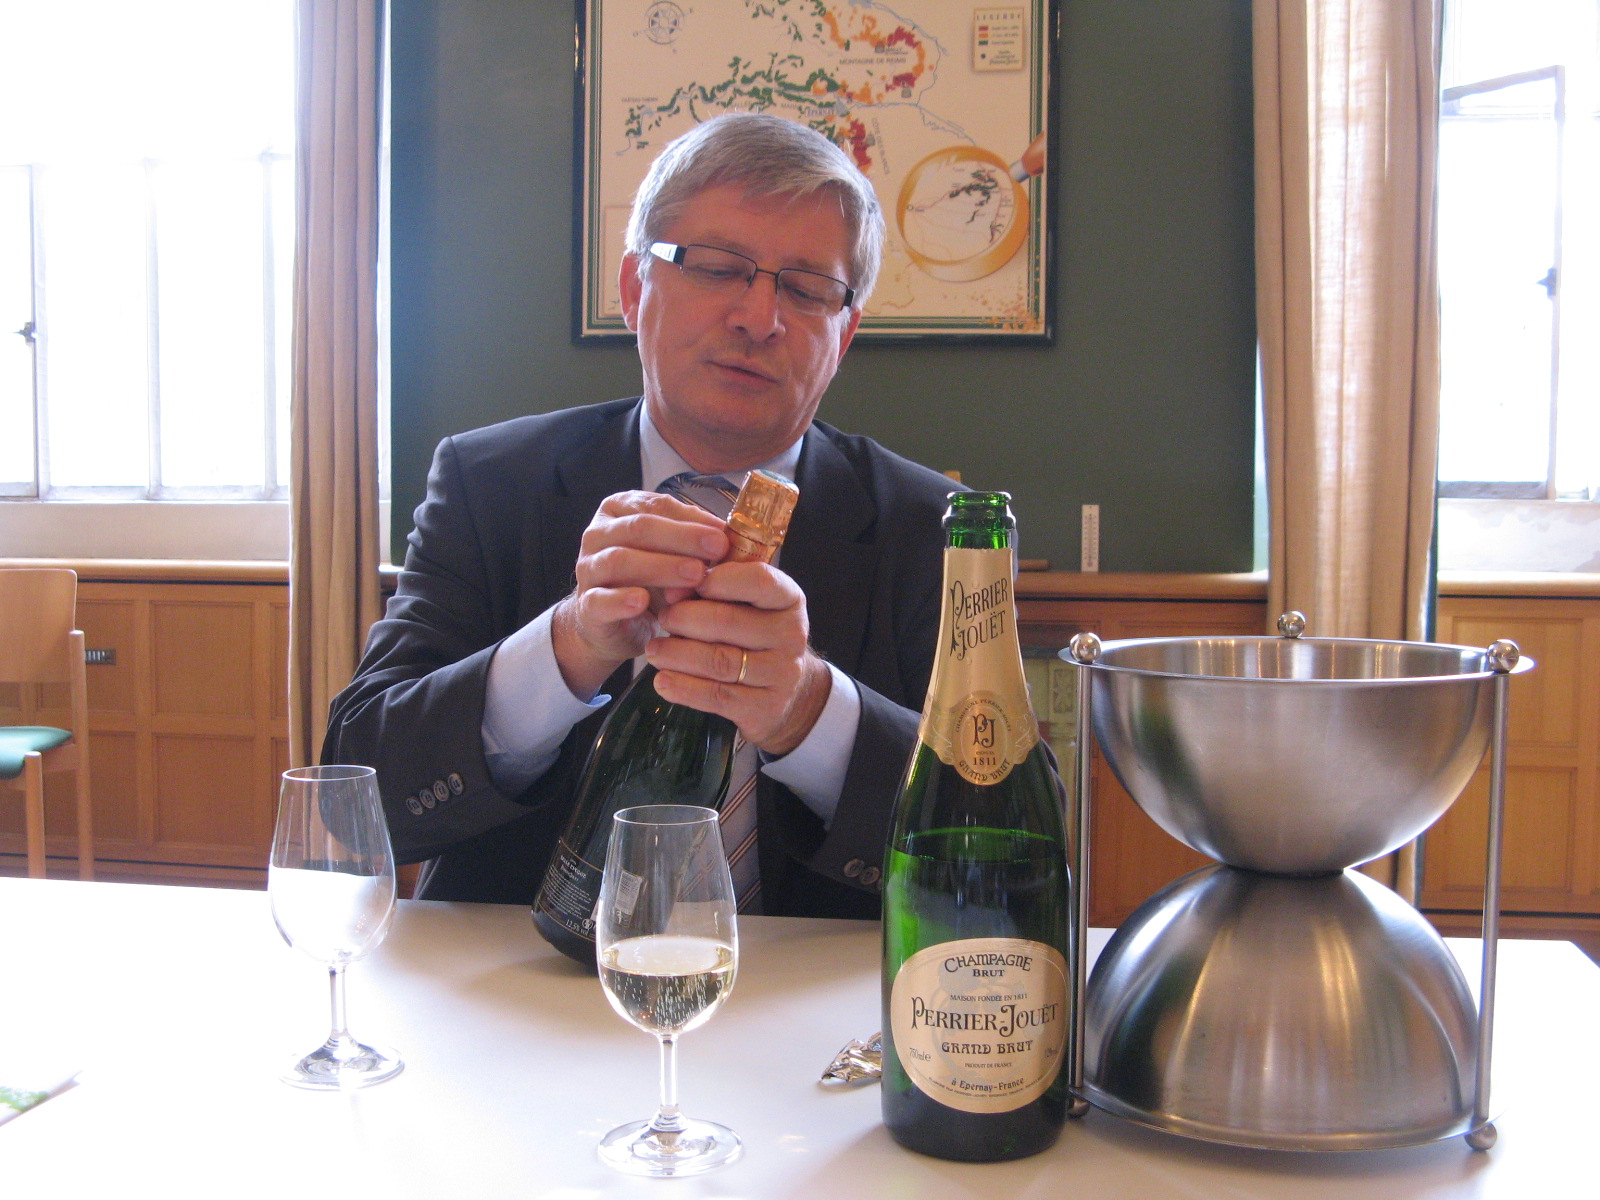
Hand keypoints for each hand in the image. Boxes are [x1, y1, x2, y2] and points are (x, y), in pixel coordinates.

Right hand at [551, 490, 729, 698]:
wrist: (614, 624)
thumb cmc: (650, 581)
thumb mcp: (674, 555)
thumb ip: (695, 541)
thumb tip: (728, 534)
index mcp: (621, 510)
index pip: (656, 505)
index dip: (692, 518)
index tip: (724, 533)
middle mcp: (599, 534)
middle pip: (639, 528)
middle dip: (682, 538)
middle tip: (717, 549)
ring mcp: (588, 568)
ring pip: (620, 560)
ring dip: (661, 566)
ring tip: (694, 575)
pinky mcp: (586, 605)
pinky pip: (600, 600)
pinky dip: (621, 600)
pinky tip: (642, 601)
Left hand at [645, 560, 831, 755]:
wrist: (786, 689)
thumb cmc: (754, 633)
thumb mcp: (746, 602)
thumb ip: (715, 588)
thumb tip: (673, 589)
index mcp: (789, 599)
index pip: (758, 580)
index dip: (716, 580)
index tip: (684, 585)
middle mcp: (792, 634)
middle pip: (728, 622)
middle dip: (684, 618)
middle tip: (663, 618)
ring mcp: (782, 673)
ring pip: (719, 661)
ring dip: (677, 654)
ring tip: (654, 650)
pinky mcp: (765, 707)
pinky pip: (717, 696)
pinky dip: (684, 688)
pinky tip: (663, 681)